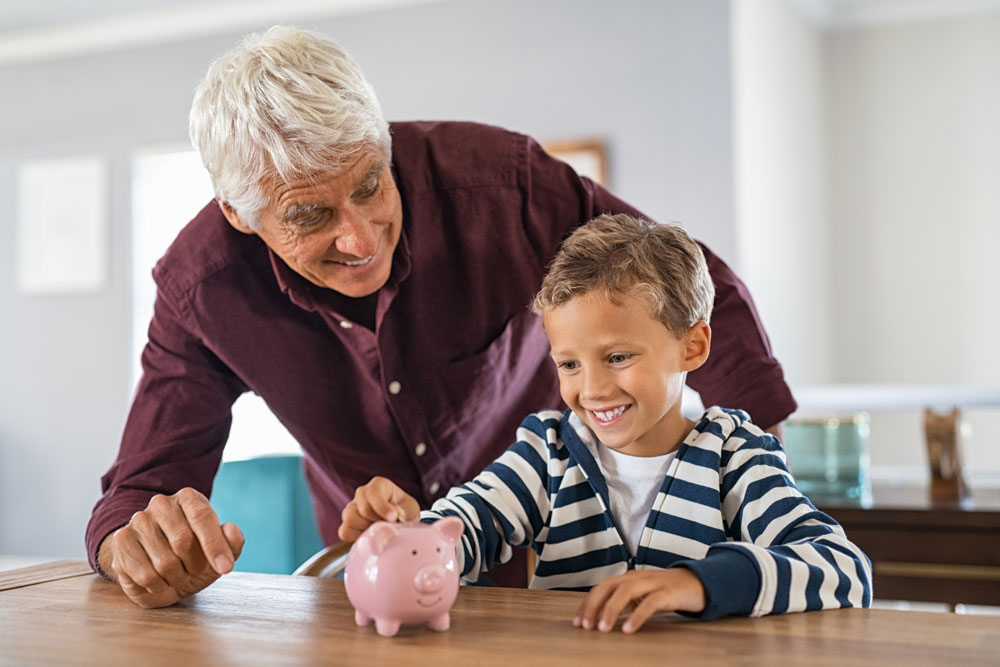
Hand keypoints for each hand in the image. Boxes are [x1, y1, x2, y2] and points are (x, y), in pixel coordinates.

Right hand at [97, 488, 243, 608]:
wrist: (156, 573)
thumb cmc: (193, 559)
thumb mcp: (219, 554)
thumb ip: (232, 542)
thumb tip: (232, 530)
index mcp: (188, 498)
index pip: (202, 516)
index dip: (215, 546)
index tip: (226, 568)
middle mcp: (161, 504)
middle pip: (183, 540)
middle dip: (195, 565)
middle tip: (194, 570)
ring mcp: (138, 521)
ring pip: (165, 561)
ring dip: (177, 578)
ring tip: (176, 575)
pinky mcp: (121, 542)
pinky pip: (146, 575)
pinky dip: (159, 586)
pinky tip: (159, 581)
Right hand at [338, 476, 419, 541]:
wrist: (399, 522)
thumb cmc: (404, 512)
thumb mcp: (410, 509)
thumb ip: (404, 511)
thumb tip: (395, 515)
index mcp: (378, 485)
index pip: (374, 493)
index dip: (382, 507)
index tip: (392, 517)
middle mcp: (362, 494)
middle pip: (363, 508)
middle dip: (377, 522)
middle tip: (388, 528)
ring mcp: (351, 508)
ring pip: (351, 520)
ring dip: (367, 530)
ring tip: (380, 532)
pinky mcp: (346, 524)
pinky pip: (344, 532)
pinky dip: (356, 538)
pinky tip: (369, 537)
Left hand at [574, 568, 705, 633]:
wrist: (698, 582)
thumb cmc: (667, 591)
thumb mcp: (642, 595)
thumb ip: (625, 603)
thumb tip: (602, 618)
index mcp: (629, 578)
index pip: (602, 587)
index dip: (588, 603)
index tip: (578, 622)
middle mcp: (638, 577)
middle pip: (609, 586)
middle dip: (594, 605)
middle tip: (585, 626)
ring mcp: (653, 583)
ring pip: (626, 591)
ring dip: (611, 610)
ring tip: (603, 629)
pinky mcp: (668, 593)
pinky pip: (650, 603)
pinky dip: (637, 616)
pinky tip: (628, 629)